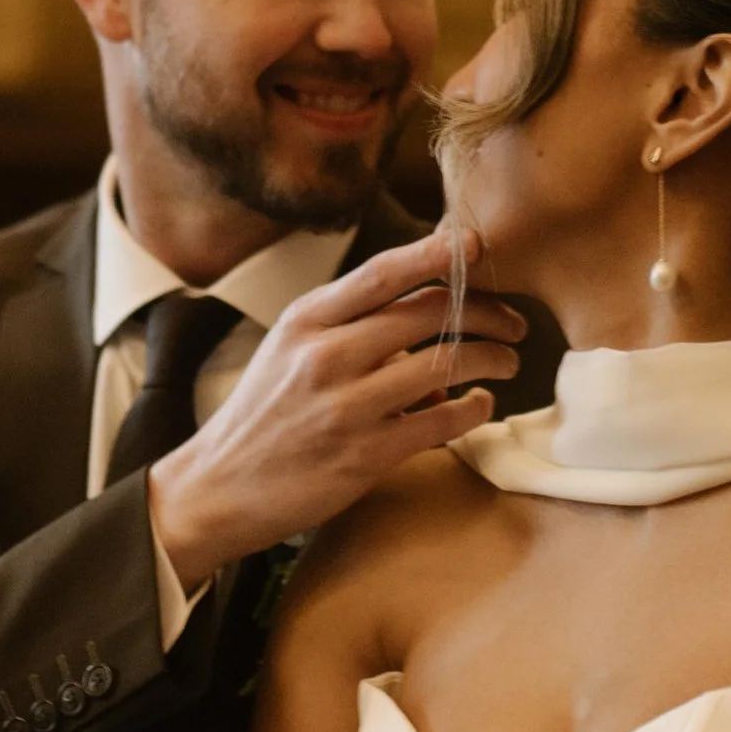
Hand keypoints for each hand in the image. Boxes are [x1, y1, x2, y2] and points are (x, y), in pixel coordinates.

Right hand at [147, 228, 523, 591]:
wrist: (218, 488)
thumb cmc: (263, 414)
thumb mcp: (288, 349)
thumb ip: (347, 324)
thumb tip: (422, 310)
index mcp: (306, 320)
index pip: (383, 273)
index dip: (436, 253)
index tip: (475, 243)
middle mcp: (326, 355)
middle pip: (428, 312)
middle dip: (486, 311)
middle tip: (512, 321)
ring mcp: (347, 406)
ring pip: (446, 363)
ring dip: (492, 358)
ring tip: (507, 360)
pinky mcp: (366, 455)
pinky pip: (443, 422)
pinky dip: (475, 408)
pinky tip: (481, 404)